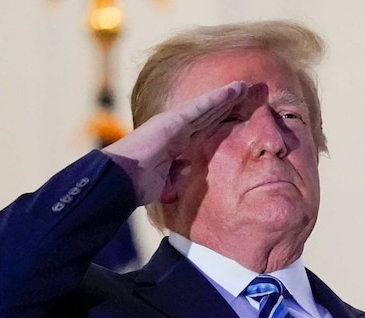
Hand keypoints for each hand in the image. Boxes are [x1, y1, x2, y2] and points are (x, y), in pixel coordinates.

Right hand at [102, 80, 247, 204]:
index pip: (201, 129)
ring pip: (206, 107)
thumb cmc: (136, 183)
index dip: (218, 120)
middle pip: (206, 114)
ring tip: (243, 87)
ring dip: (225, 96)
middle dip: (225, 104)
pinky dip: (216, 99)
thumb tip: (189, 169)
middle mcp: (175, 130)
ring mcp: (173, 123)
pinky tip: (232, 91)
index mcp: (174, 143)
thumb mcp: (165, 181)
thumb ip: (177, 173)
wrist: (120, 179)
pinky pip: (200, 108)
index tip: (234, 114)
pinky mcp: (173, 121)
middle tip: (243, 93)